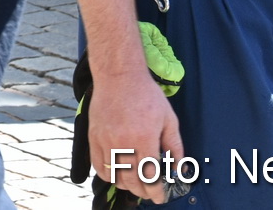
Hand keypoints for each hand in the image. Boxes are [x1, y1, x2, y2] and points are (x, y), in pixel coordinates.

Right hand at [90, 71, 183, 203]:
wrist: (119, 75)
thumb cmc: (146, 94)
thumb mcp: (169, 119)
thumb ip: (175, 146)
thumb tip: (178, 168)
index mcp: (144, 139)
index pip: (150, 177)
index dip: (156, 192)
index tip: (160, 197)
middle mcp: (124, 143)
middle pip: (132, 180)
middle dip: (143, 191)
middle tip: (149, 192)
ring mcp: (106, 140)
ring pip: (115, 176)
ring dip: (126, 184)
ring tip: (135, 182)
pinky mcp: (94, 136)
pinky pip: (98, 165)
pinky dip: (107, 174)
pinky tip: (116, 173)